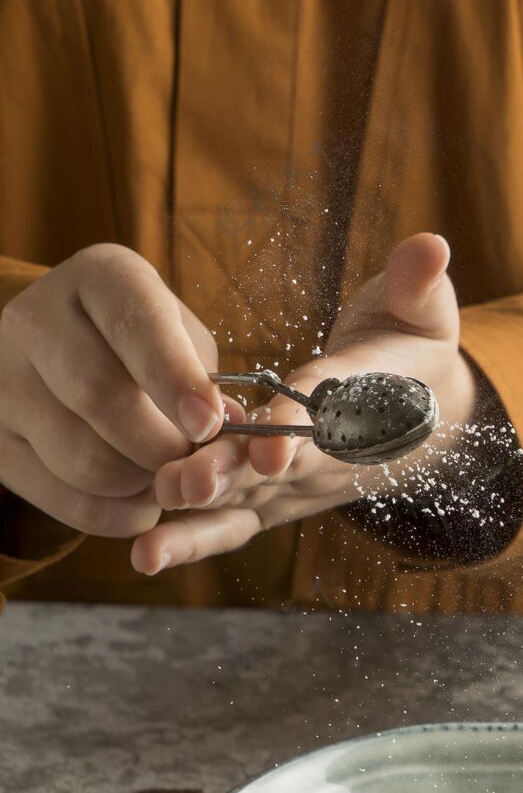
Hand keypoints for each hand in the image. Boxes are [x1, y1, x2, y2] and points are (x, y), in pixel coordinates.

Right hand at [0, 245, 224, 537]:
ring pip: (83, 459)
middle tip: (193, 464)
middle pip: (100, 397)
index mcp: (100, 278)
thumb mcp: (181, 340)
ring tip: (168, 479)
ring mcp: (3, 381)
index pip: (134, 324)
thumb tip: (229, 437)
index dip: (175, 378)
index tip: (209, 423)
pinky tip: (140, 501)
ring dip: (142, 485)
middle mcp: (36, 320)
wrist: (61, 353)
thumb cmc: (143, 346)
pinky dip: (118, 514)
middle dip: (163, 446)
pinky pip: (66, 501)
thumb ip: (207, 382)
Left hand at [131, 233, 475, 573]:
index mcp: (368, 402)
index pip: (333, 408)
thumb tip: (432, 246)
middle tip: (188, 481)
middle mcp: (331, 454)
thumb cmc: (414, 353)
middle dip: (233, 474)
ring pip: (249, 500)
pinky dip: (191, 540)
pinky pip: (233, 525)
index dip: (301, 420)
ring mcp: (299, 484)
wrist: (422, 420)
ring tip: (154, 531)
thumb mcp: (425, 312)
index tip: (275, 439)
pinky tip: (145, 554)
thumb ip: (419, 284)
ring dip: (202, 513)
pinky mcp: (273, 501)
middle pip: (279, 466)